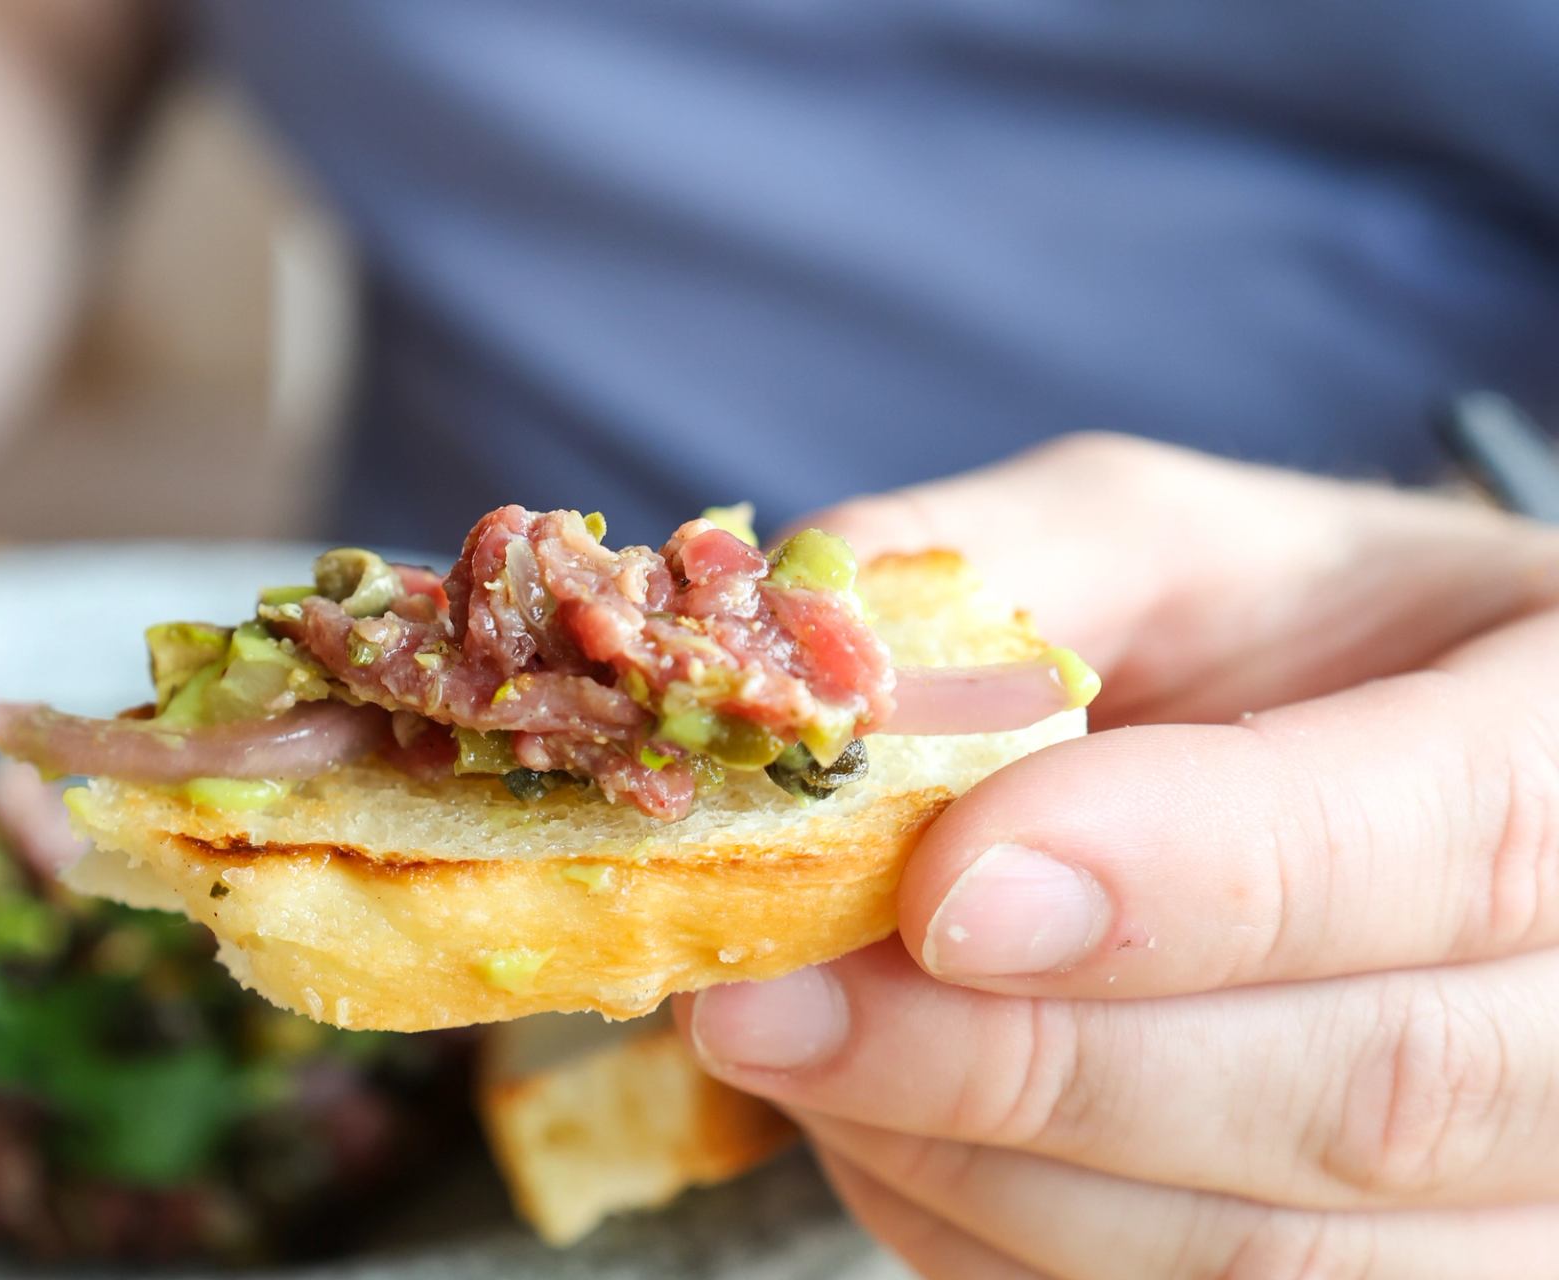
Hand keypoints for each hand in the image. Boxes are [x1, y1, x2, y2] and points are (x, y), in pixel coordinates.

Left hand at [677, 435, 1558, 1277]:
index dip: (1194, 882)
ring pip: (1270, 1255)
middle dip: (1022, 1063)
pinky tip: (888, 1131)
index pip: (1464, 841)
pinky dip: (998, 1241)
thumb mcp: (1181, 548)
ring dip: (981, 1168)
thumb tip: (803, 673)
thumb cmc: (1307, 645)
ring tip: (793, 1054)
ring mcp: (1546, 1196)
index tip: (938, 893)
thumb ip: (1014, 576)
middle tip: (765, 1004)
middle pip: (1367, 1097)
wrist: (1422, 786)